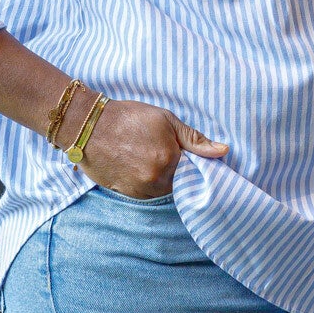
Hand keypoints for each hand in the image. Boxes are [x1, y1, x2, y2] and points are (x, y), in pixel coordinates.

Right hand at [77, 98, 226, 197]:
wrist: (89, 126)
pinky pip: (145, 194)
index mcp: (169, 160)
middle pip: (177, 184)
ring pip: (161, 190)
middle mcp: (155, 180)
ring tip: (147, 158)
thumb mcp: (166, 121)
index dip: (190, 164)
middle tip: (161, 153)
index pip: (193, 173)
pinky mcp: (125, 194)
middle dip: (175, 171)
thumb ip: (195, 139)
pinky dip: (146, 183)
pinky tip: (137, 165)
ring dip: (161, 178)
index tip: (185, 157)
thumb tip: (223, 151)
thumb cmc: (130, 118)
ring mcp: (139, 190)